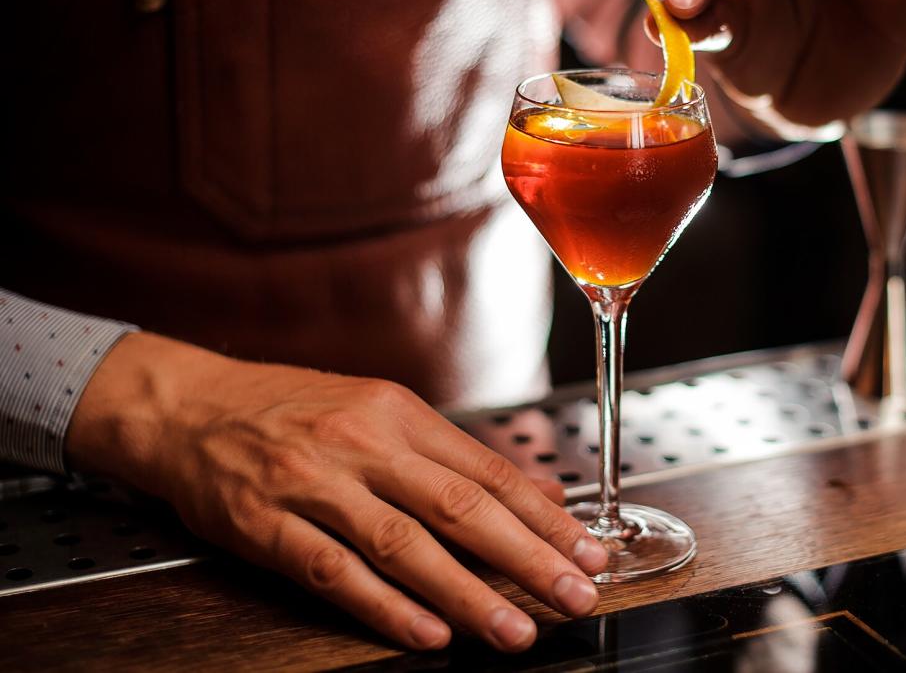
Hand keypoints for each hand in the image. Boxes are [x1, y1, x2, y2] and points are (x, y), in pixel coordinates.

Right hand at [66, 333, 607, 652]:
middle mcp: (362, 443)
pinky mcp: (266, 525)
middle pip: (458, 507)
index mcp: (396, 412)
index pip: (486, 470)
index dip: (543, 516)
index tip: (587, 550)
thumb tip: (531, 495)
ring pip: (403, 544)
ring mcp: (313, 483)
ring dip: (466, 593)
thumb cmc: (290, 409)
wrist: (187, 405)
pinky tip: (427, 633)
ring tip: (513, 628)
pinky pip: (333, 572)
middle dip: (525, 557)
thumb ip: (448, 456)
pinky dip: (385, 606)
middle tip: (573, 594)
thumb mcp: (376, 410)